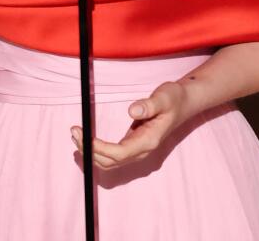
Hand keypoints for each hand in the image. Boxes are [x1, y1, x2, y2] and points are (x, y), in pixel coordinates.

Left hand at [71, 80, 188, 169]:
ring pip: (109, 161)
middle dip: (89, 150)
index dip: (99, 148)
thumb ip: (149, 105)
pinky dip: (97, 151)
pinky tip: (87, 140)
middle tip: (74, 131)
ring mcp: (137, 150)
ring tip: (76, 135)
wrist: (184, 103)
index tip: (84, 135)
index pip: (119, 154)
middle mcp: (142, 150)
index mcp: (148, 141)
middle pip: (110, 161)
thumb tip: (131, 110)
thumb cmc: (174, 99)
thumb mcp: (164, 97)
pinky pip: (112, 155)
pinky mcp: (133, 145)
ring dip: (91, 152)